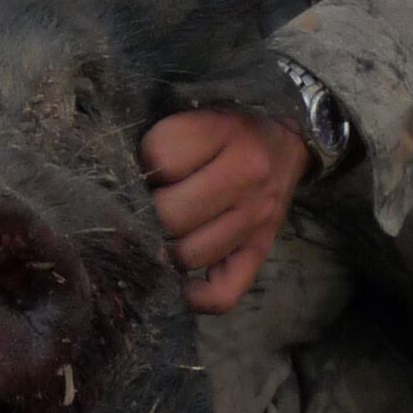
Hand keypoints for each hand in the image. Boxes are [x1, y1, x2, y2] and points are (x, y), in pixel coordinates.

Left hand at [139, 108, 310, 314]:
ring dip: (165, 248)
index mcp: (224, 132)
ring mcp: (255, 219)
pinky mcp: (260, 251)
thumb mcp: (200, 114)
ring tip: (162, 233)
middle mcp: (245, 176)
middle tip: (146, 206)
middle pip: (171, 214)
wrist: (287, 143)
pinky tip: (182, 282)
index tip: (146, 166)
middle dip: (147, 212)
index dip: (142, 164)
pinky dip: (197, 297)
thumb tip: (126, 187)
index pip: (159, 157)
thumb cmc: (231, 130)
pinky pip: (225, 293)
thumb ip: (166, 141)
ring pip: (190, 254)